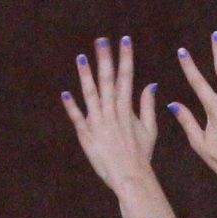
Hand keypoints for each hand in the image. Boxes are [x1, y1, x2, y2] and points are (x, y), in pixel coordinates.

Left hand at [62, 36, 160, 196]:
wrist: (131, 177)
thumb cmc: (141, 155)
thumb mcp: (150, 129)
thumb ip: (148, 106)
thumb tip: (151, 85)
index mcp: (127, 110)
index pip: (126, 78)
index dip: (125, 58)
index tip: (125, 40)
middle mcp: (113, 113)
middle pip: (108, 81)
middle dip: (105, 59)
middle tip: (101, 40)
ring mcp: (99, 124)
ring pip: (91, 95)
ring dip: (86, 76)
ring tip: (81, 57)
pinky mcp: (87, 136)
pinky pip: (78, 119)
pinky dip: (72, 107)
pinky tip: (65, 93)